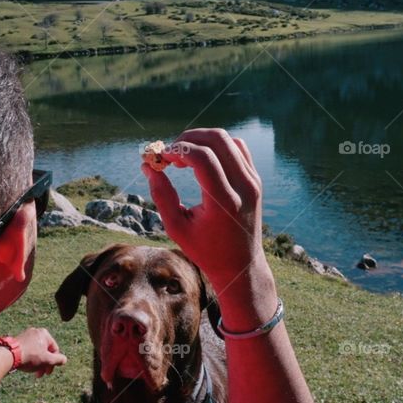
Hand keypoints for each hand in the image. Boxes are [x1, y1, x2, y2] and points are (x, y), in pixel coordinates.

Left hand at [14, 327, 66, 377]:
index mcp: (44, 333)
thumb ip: (58, 360)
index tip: (48, 372)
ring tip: (33, 372)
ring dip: (37, 363)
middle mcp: (36, 332)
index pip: (54, 350)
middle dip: (44, 364)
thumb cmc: (30, 356)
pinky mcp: (18, 340)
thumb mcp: (47, 360)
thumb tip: (64, 360)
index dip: (54, 362)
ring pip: (36, 351)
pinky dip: (30, 358)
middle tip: (41, 374)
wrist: (9, 355)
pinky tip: (26, 366)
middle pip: (45, 351)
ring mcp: (26, 335)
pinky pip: (28, 350)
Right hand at [141, 128, 267, 289]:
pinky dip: (217, 146)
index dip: (178, 150)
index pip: (203, 158)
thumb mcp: (176, 227)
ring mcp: (253, 181)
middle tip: (171, 153)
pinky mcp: (255, 180)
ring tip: (183, 158)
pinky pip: (237, 148)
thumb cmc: (205, 250)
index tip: (162, 157)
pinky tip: (201, 160)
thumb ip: (161, 195)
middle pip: (218, 139)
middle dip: (189, 138)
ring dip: (202, 140)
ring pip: (228, 140)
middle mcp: (243, 187)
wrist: (241, 264)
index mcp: (224, 202)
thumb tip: (147, 166)